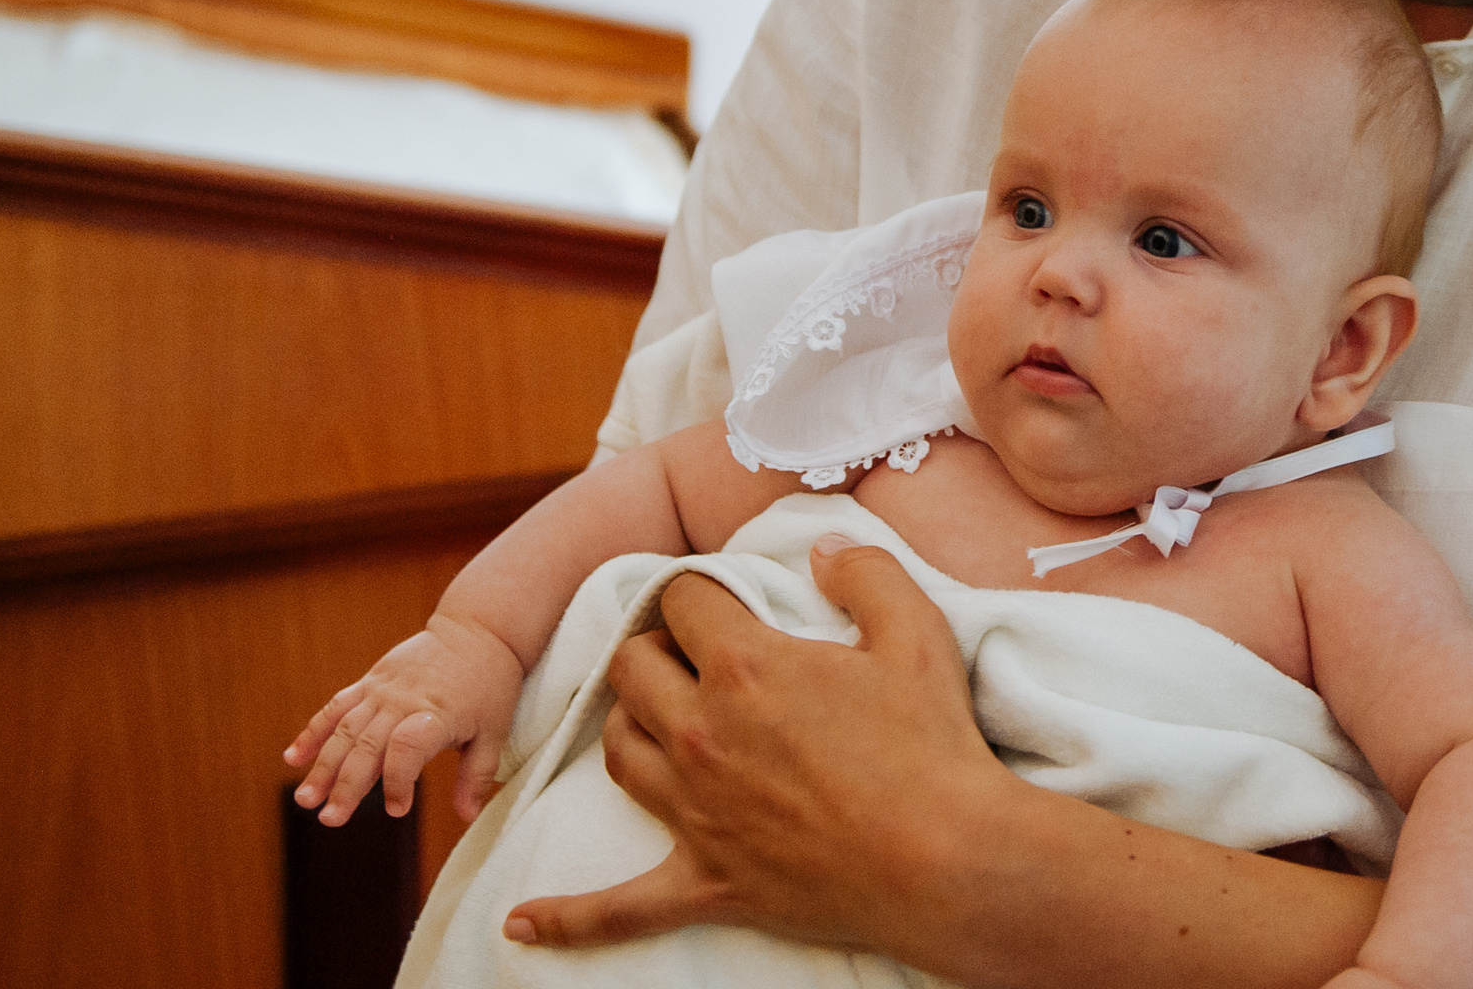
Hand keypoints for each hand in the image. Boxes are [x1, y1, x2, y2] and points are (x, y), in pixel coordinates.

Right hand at [284, 613, 523, 825]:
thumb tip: (467, 816)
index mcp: (437, 714)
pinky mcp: (371, 680)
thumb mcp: (495, 730)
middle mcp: (404, 701)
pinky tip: (293, 758)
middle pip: (368, 746)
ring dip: (322, 766)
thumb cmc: (491, 683)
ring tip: (305, 799)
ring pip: (345, 730)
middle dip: (346, 786)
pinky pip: (337, 706)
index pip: (408, 750)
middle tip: (331, 819)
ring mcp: (383, 689)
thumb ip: (477, 775)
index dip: (399, 782)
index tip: (398, 810)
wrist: (477, 629)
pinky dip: (314, 731)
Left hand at [504, 537, 1009, 951]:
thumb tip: (821, 548)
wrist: (948, 861)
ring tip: (656, 718)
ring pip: (616, 751)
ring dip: (628, 726)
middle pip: (631, 669)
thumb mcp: (916, 630)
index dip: (700, 592)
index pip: (681, 599)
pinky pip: (616, 907)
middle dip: (654, 649)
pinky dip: (567, 917)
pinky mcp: (705, 881)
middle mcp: (701, 733)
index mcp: (745, 667)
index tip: (725, 602)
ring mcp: (695, 812)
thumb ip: (863, 570)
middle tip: (693, 654)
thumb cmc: (934, 744)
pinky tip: (524, 923)